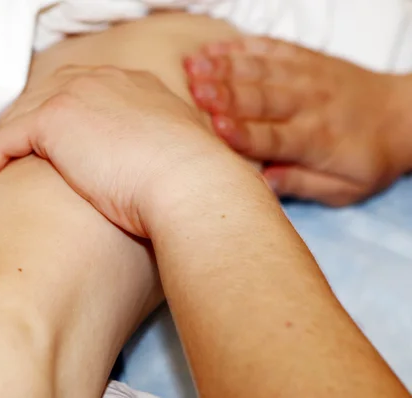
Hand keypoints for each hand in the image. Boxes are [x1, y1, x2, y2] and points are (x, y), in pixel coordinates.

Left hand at [0, 66, 244, 236]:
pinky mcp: (54, 119)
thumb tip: (155, 163)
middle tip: (8, 152)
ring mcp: (76, 94)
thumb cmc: (189, 180)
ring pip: (22, 114)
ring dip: (2, 142)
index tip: (45, 140)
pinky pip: (8, 136)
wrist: (188, 182)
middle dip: (24, 123)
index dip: (58, 115)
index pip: (80, 91)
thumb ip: (158, 144)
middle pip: (45, 96)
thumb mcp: (178, 149)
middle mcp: (102, 80)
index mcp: (133, 84)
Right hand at [184, 36, 411, 205]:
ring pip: (262, 69)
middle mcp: (312, 104)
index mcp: (319, 140)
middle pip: (263, 98)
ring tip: (192, 65)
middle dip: (226, 92)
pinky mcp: (306, 58)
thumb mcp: (345, 189)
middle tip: (194, 89)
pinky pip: (271, 48)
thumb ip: (302, 185)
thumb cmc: (368, 158)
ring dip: (225, 66)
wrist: (403, 115)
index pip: (276, 137)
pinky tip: (214, 47)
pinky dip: (241, 47)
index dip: (245, 133)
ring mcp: (308, 76)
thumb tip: (261, 183)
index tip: (217, 127)